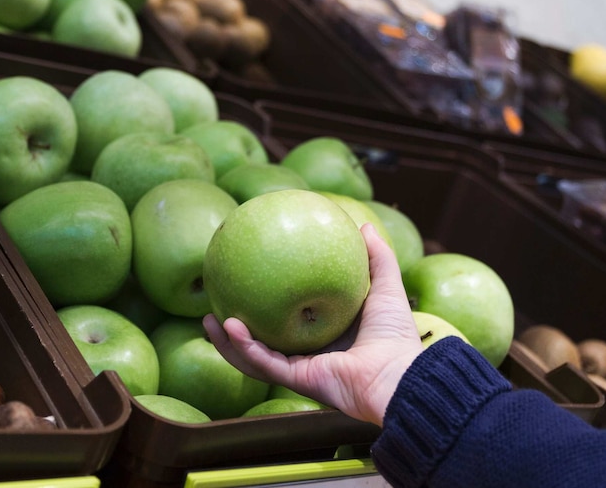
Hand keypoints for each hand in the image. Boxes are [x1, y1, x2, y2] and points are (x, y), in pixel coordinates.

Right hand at [203, 222, 422, 426]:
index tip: (250, 280)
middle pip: (262, 340)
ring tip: (207, 319)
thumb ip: (376, 257)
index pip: (288, 318)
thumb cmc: (395, 334)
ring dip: (228, 341)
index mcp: (326, 335)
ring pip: (253, 356)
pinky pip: (263, 362)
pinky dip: (243, 347)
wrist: (398, 373)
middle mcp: (309, 354)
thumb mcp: (384, 285)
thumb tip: (362, 224)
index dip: (267, 301)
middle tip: (218, 301)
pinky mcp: (298, 380)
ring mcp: (301, 369)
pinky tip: (228, 327)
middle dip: (236, 326)